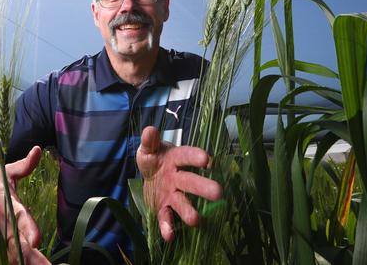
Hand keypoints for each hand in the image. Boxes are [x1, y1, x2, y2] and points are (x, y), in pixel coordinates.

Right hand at [0, 146, 49, 264]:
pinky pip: (1, 259)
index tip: (36, 241)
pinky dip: (15, 263)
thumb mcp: (4, 174)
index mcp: (5, 204)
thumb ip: (24, 166)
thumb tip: (38, 149)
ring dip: (25, 263)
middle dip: (31, 258)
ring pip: (10, 256)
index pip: (19, 218)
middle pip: (17, 245)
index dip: (27, 230)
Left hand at [136, 126, 221, 241]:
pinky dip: (168, 227)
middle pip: (191, 182)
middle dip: (203, 187)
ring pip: (183, 202)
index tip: (207, 160)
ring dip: (189, 211)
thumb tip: (149, 130)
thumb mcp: (148, 149)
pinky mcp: (164, 208)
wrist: (150, 175)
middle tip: (218, 193)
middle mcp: (178, 178)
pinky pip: (167, 217)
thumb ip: (150, 141)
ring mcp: (173, 194)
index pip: (187, 156)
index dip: (196, 157)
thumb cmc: (154, 158)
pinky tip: (169, 237)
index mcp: (175, 159)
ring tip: (195, 221)